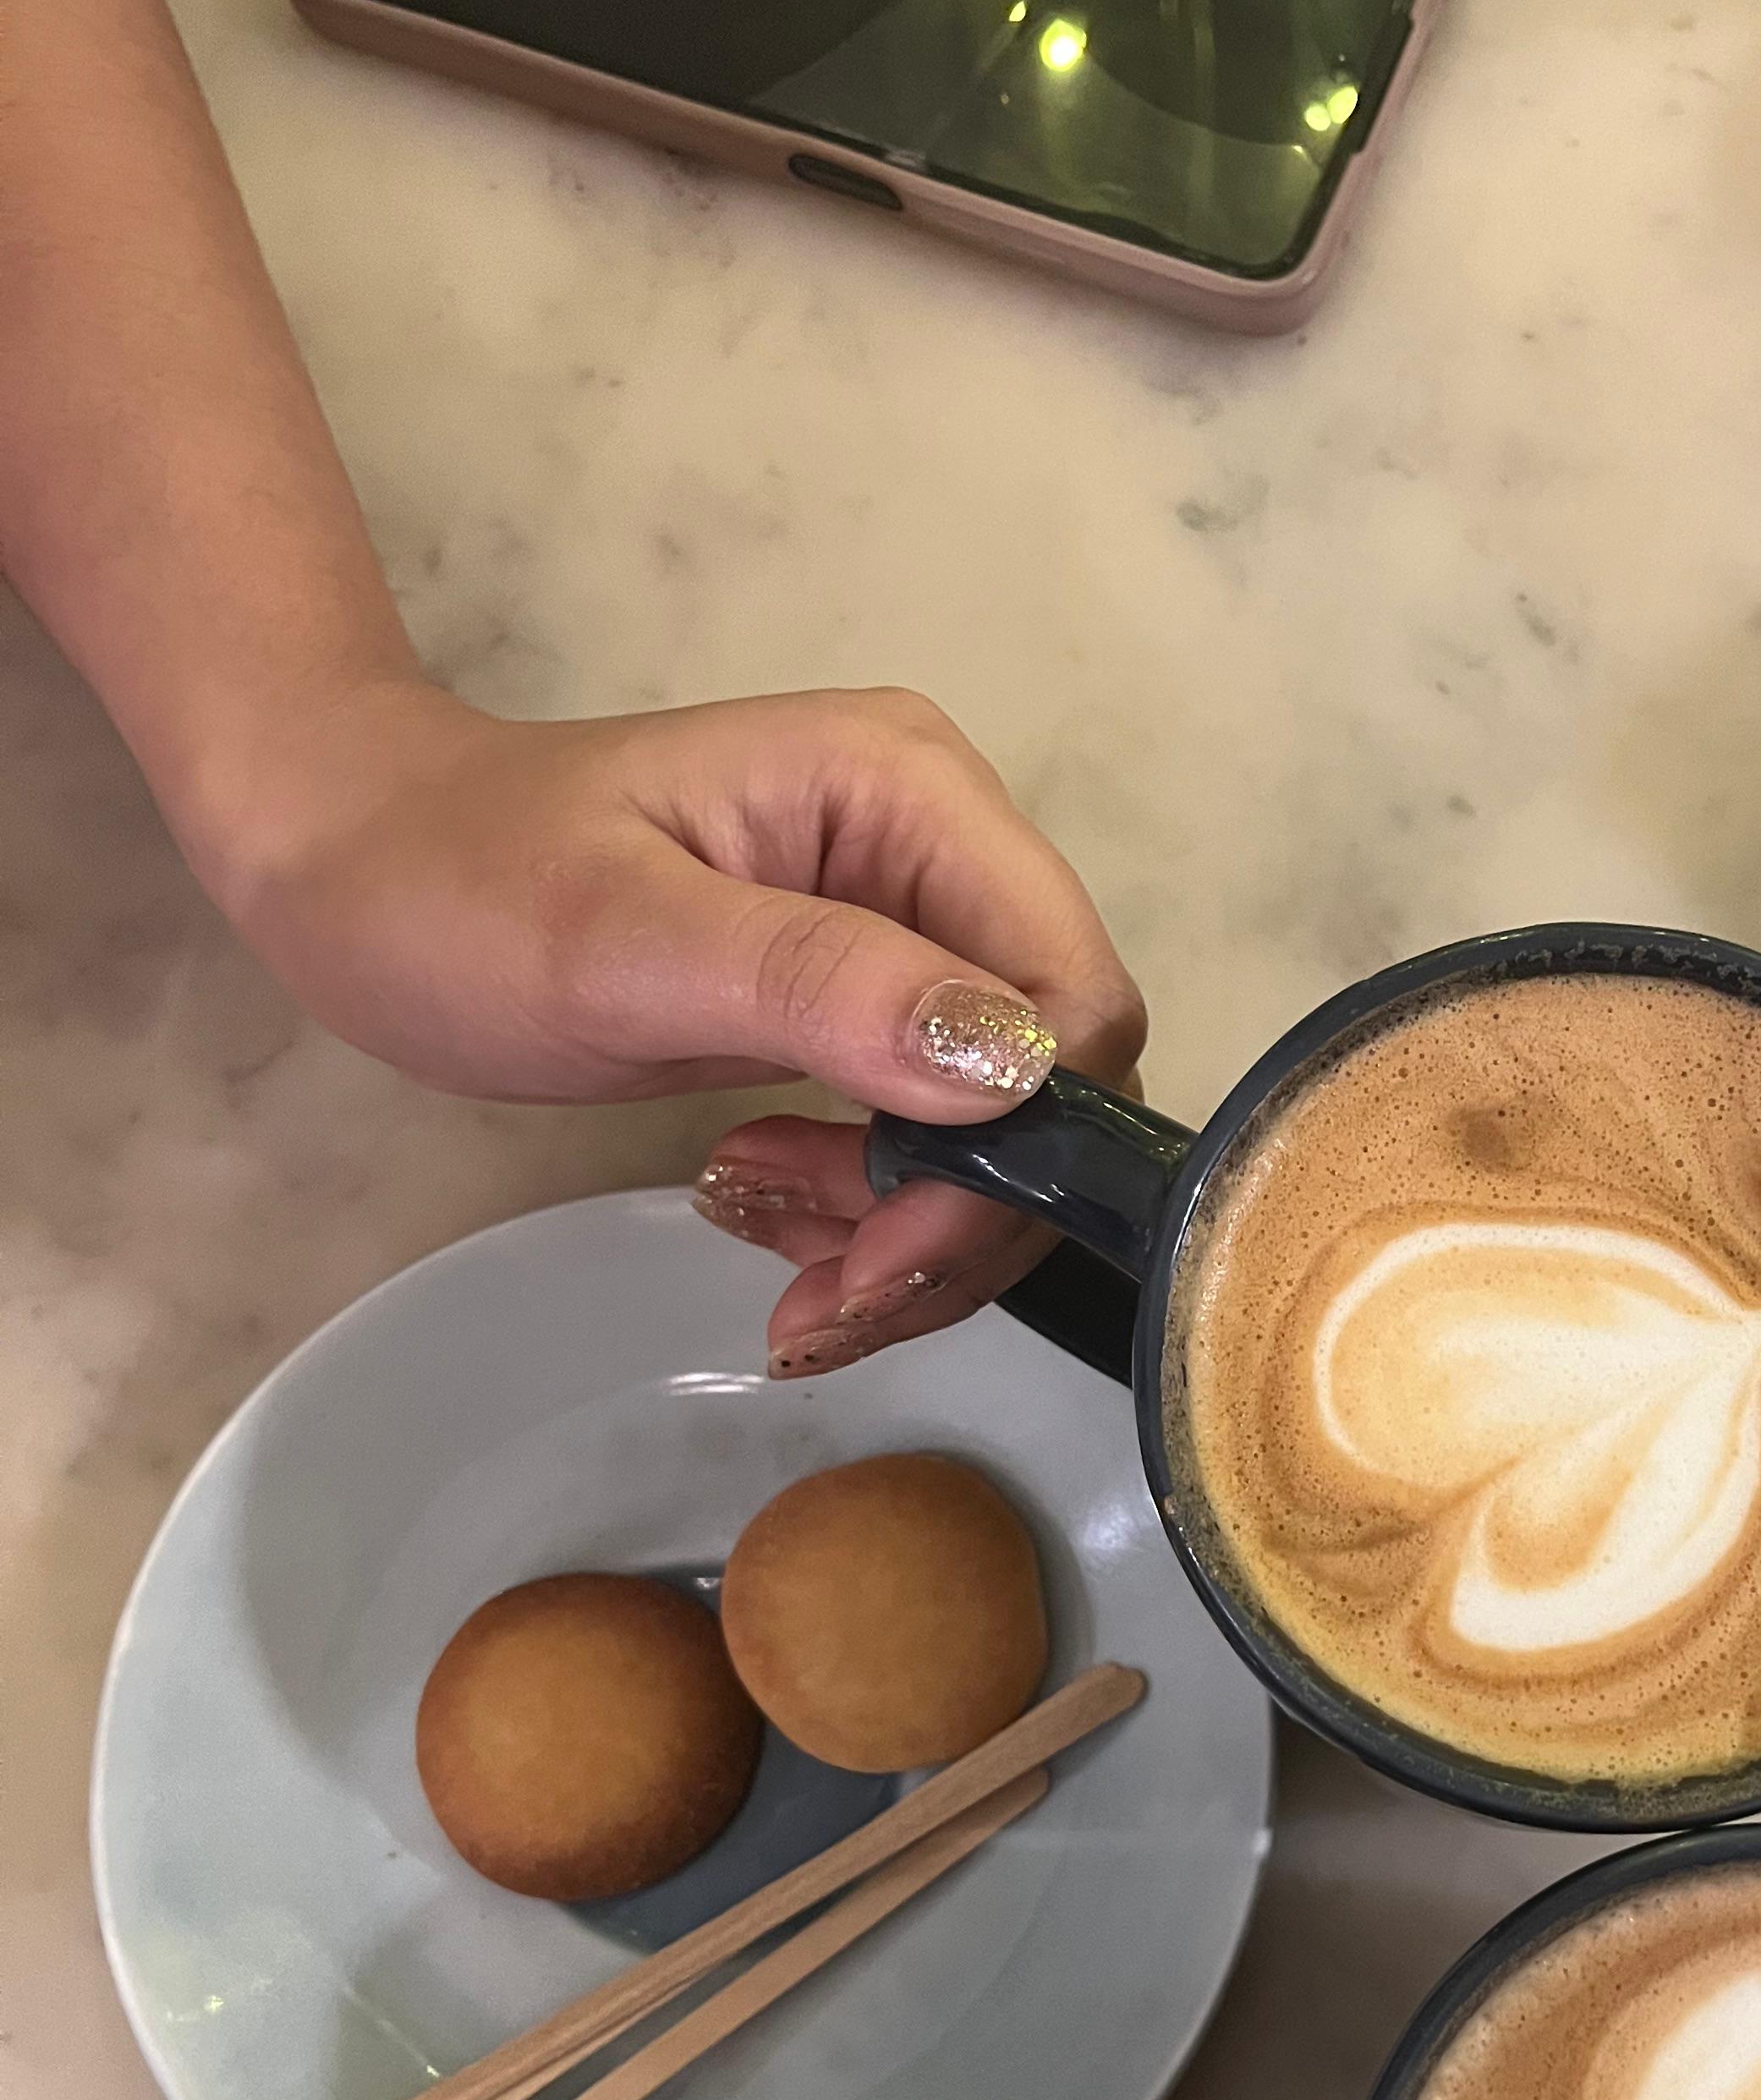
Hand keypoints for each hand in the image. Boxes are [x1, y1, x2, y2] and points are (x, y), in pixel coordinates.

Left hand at [217, 677, 1144, 1373]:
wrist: (351, 866)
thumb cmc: (456, 884)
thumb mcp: (623, 941)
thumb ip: (823, 988)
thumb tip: (1013, 1067)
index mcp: (911, 794)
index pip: (1070, 999)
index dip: (1017, 1152)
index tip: (885, 1255)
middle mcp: (942, 851)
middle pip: (1054, 1080)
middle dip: (957, 1218)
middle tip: (821, 1305)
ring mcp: (907, 929)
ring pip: (1001, 1128)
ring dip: (910, 1233)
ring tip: (779, 1273)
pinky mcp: (864, 1003)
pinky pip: (929, 1134)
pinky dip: (869, 1209)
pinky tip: (764, 1211)